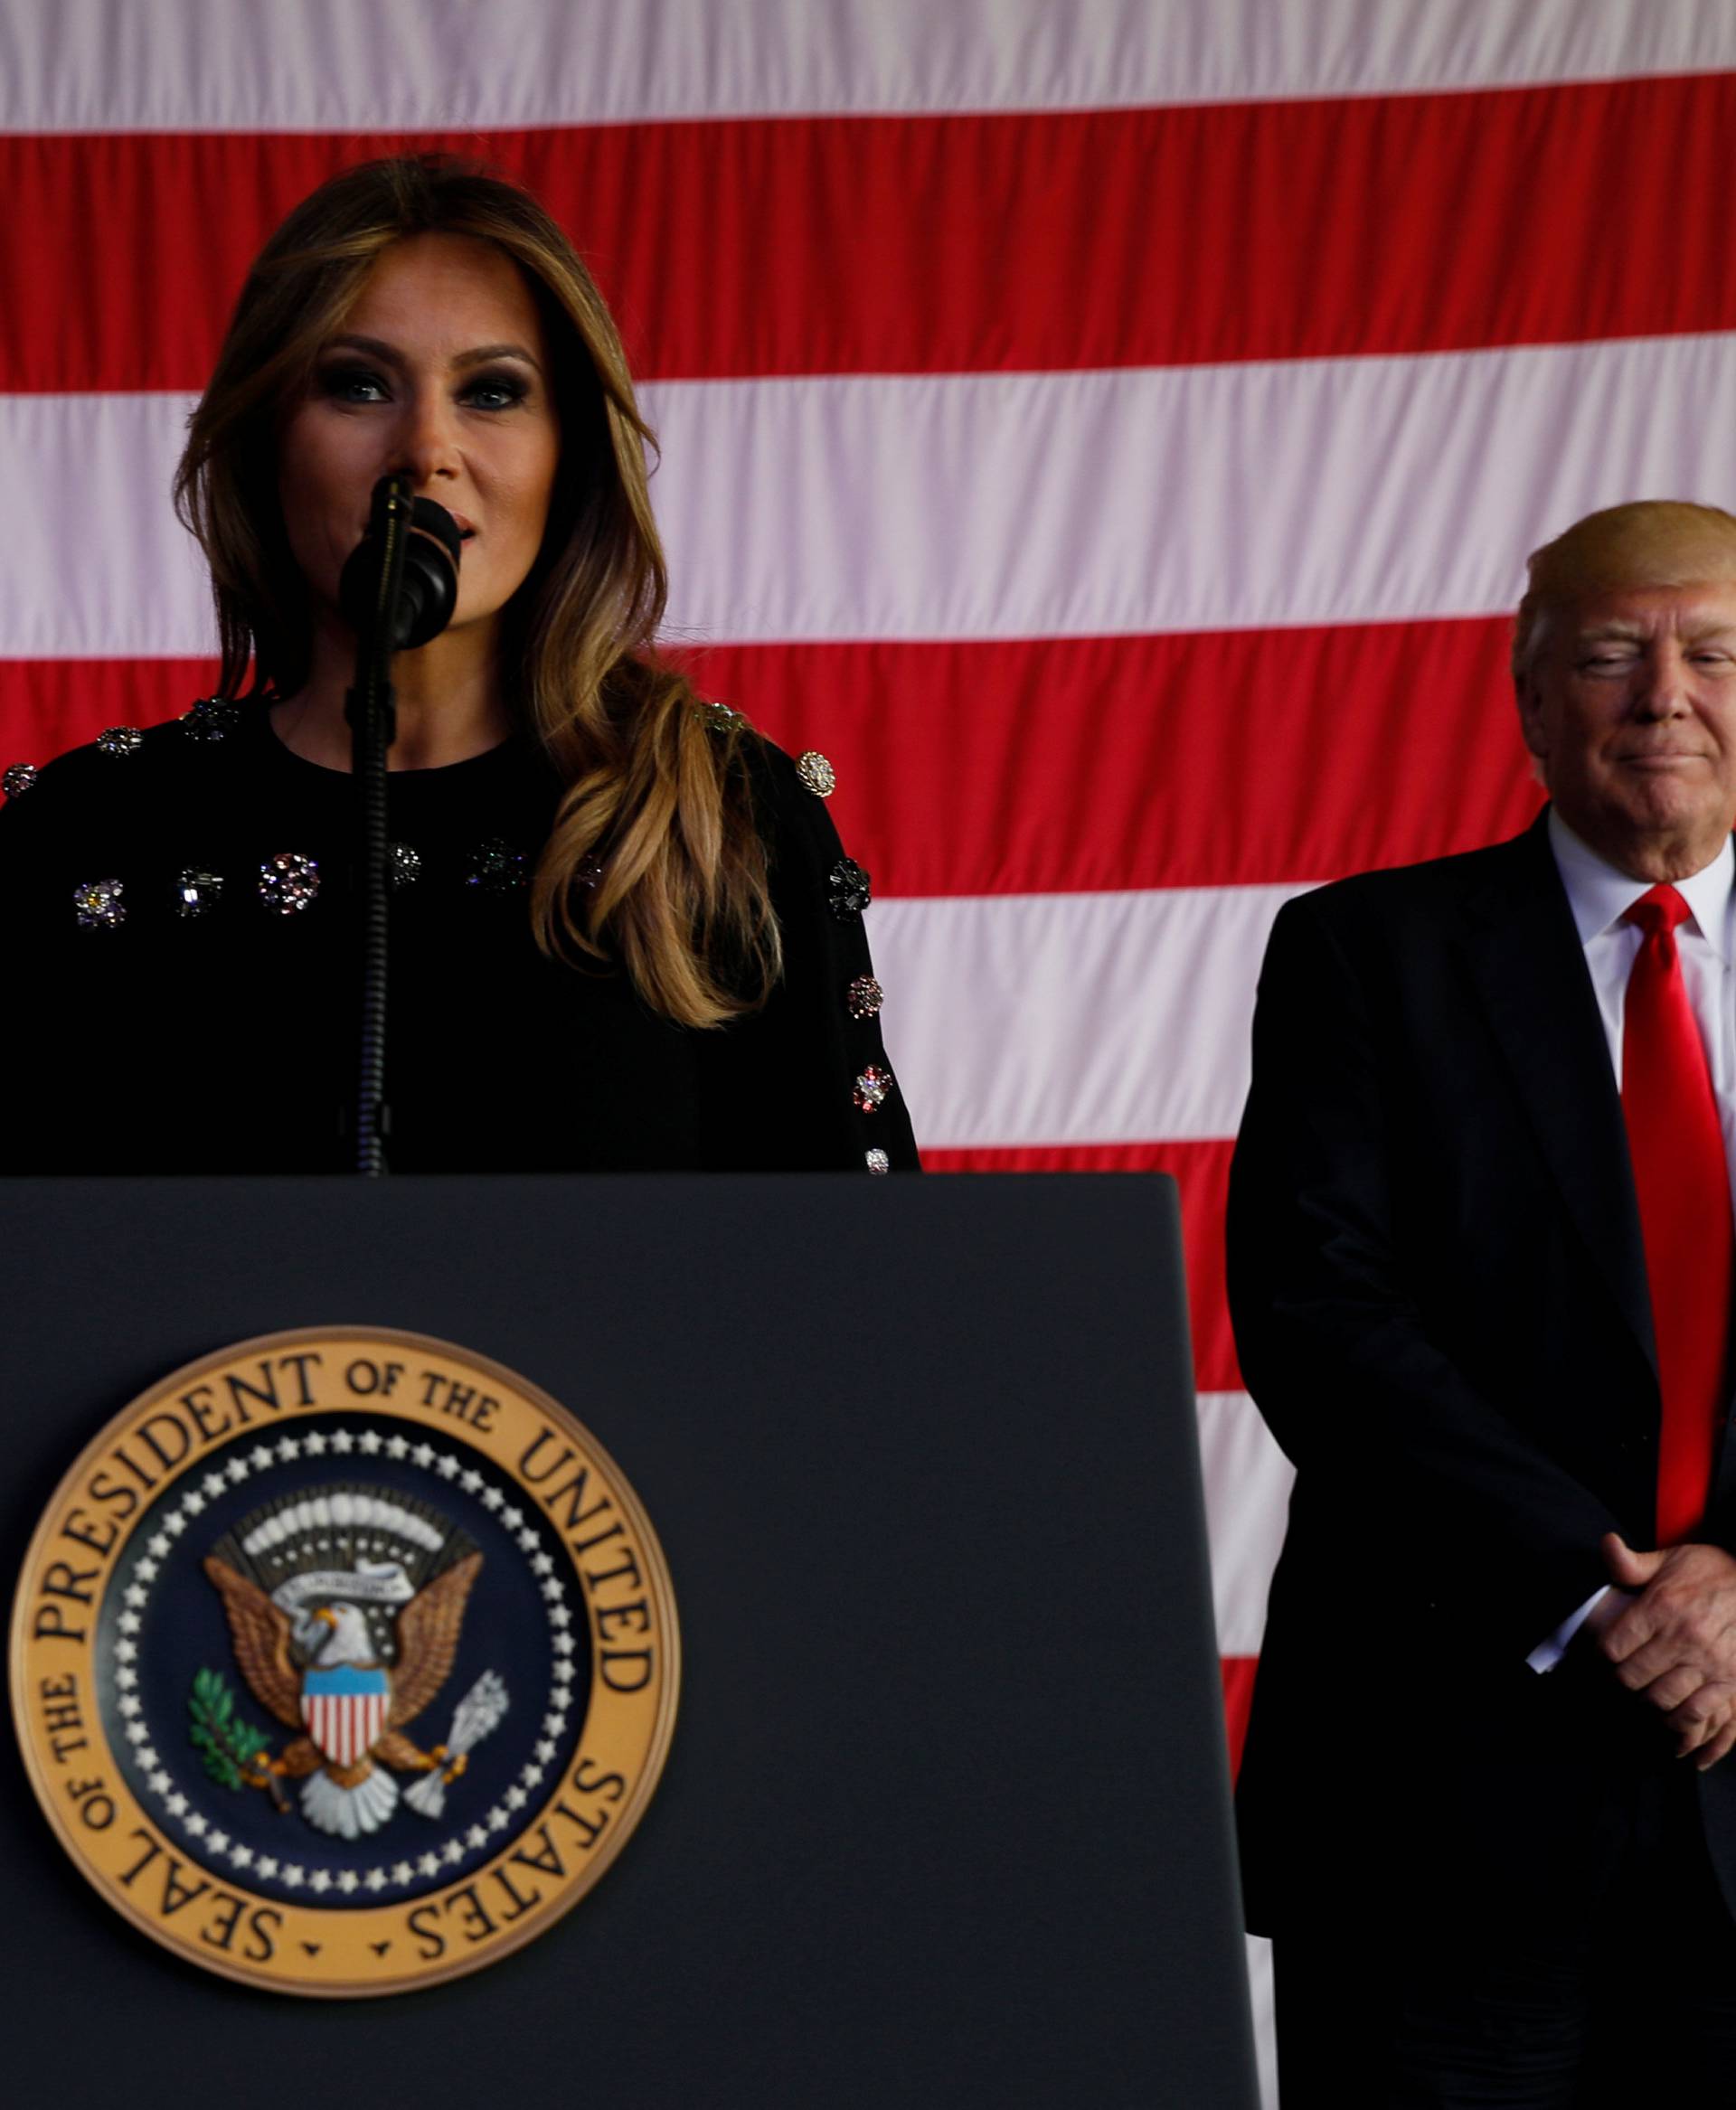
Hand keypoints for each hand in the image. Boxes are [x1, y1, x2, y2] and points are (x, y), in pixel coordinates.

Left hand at [1599, 1533, 1735, 1768]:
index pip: (1614, 1647)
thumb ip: (1632, 1562)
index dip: (1605, 1654)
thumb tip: (1607, 1544)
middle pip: (1635, 1679)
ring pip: (1665, 1702)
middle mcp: (1685, 1639)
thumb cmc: (1714, 1572)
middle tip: (1626, 1678)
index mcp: (1663, 1607)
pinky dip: (1688, 1735)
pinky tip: (1679, 1744)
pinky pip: (1705, 1718)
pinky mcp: (1732, 1684)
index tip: (1608, 1654)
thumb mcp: (1672, 1558)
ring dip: (1651, 1706)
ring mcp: (1711, 1666)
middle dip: (1625, 1681)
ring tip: (1648, 1699)